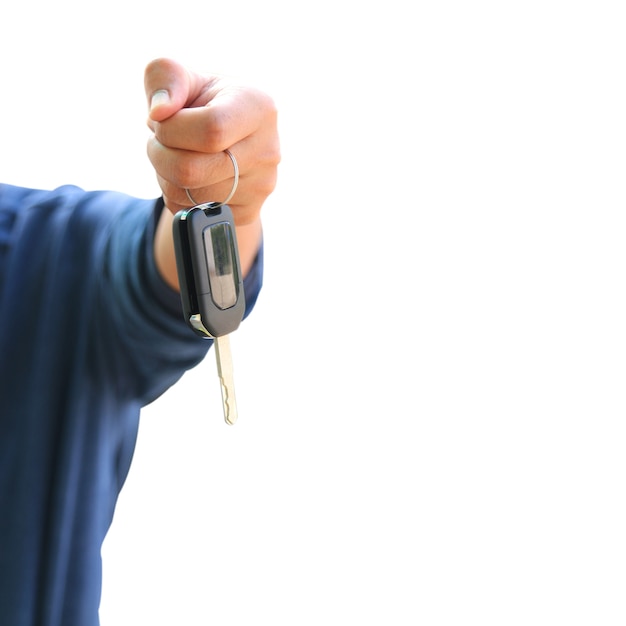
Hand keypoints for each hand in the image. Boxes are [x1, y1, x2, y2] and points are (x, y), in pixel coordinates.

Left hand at [145, 58, 279, 286]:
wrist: (230, 138)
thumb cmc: (203, 101)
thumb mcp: (183, 76)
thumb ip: (165, 77)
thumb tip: (159, 112)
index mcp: (258, 108)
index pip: (211, 130)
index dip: (172, 129)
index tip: (163, 119)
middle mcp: (268, 150)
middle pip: (193, 171)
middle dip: (159, 155)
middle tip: (158, 140)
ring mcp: (261, 186)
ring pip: (189, 196)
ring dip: (165, 176)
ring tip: (175, 154)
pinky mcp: (248, 212)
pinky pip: (194, 213)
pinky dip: (177, 197)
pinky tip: (187, 176)